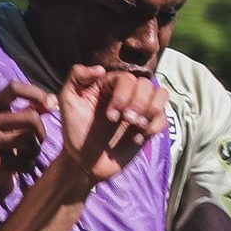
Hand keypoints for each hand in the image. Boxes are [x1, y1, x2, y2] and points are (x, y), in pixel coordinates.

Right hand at [0, 80, 58, 204]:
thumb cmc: (9, 144)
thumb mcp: (18, 122)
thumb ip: (35, 107)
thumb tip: (53, 101)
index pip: (14, 88)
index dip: (36, 93)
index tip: (51, 104)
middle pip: (30, 117)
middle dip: (42, 132)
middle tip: (40, 141)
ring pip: (28, 140)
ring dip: (35, 150)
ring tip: (29, 155)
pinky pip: (23, 162)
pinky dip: (28, 166)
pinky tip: (22, 167)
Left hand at [54, 65, 169, 187]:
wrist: (83, 161)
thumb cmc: (74, 129)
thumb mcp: (67, 100)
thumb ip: (76, 76)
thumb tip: (101, 69)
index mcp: (110, 84)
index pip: (127, 78)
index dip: (122, 95)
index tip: (110, 116)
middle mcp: (127, 93)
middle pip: (146, 84)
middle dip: (138, 103)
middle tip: (125, 120)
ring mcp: (139, 109)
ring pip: (161, 94)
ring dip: (152, 109)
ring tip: (137, 125)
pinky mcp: (147, 126)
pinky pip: (163, 117)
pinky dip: (155, 126)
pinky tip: (138, 137)